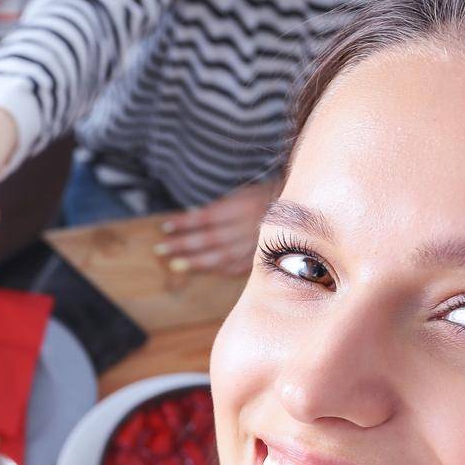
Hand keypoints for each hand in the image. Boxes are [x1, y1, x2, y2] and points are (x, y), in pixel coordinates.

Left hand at [152, 179, 279, 275]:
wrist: (304, 214)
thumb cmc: (269, 200)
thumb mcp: (245, 195)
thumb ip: (219, 208)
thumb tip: (192, 215)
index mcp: (244, 208)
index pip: (207, 217)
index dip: (185, 223)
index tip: (165, 226)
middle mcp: (249, 228)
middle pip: (209, 239)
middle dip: (183, 245)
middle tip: (160, 249)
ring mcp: (255, 247)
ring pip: (219, 258)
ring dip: (194, 262)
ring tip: (174, 264)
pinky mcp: (260, 262)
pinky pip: (232, 268)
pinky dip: (214, 269)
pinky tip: (197, 269)